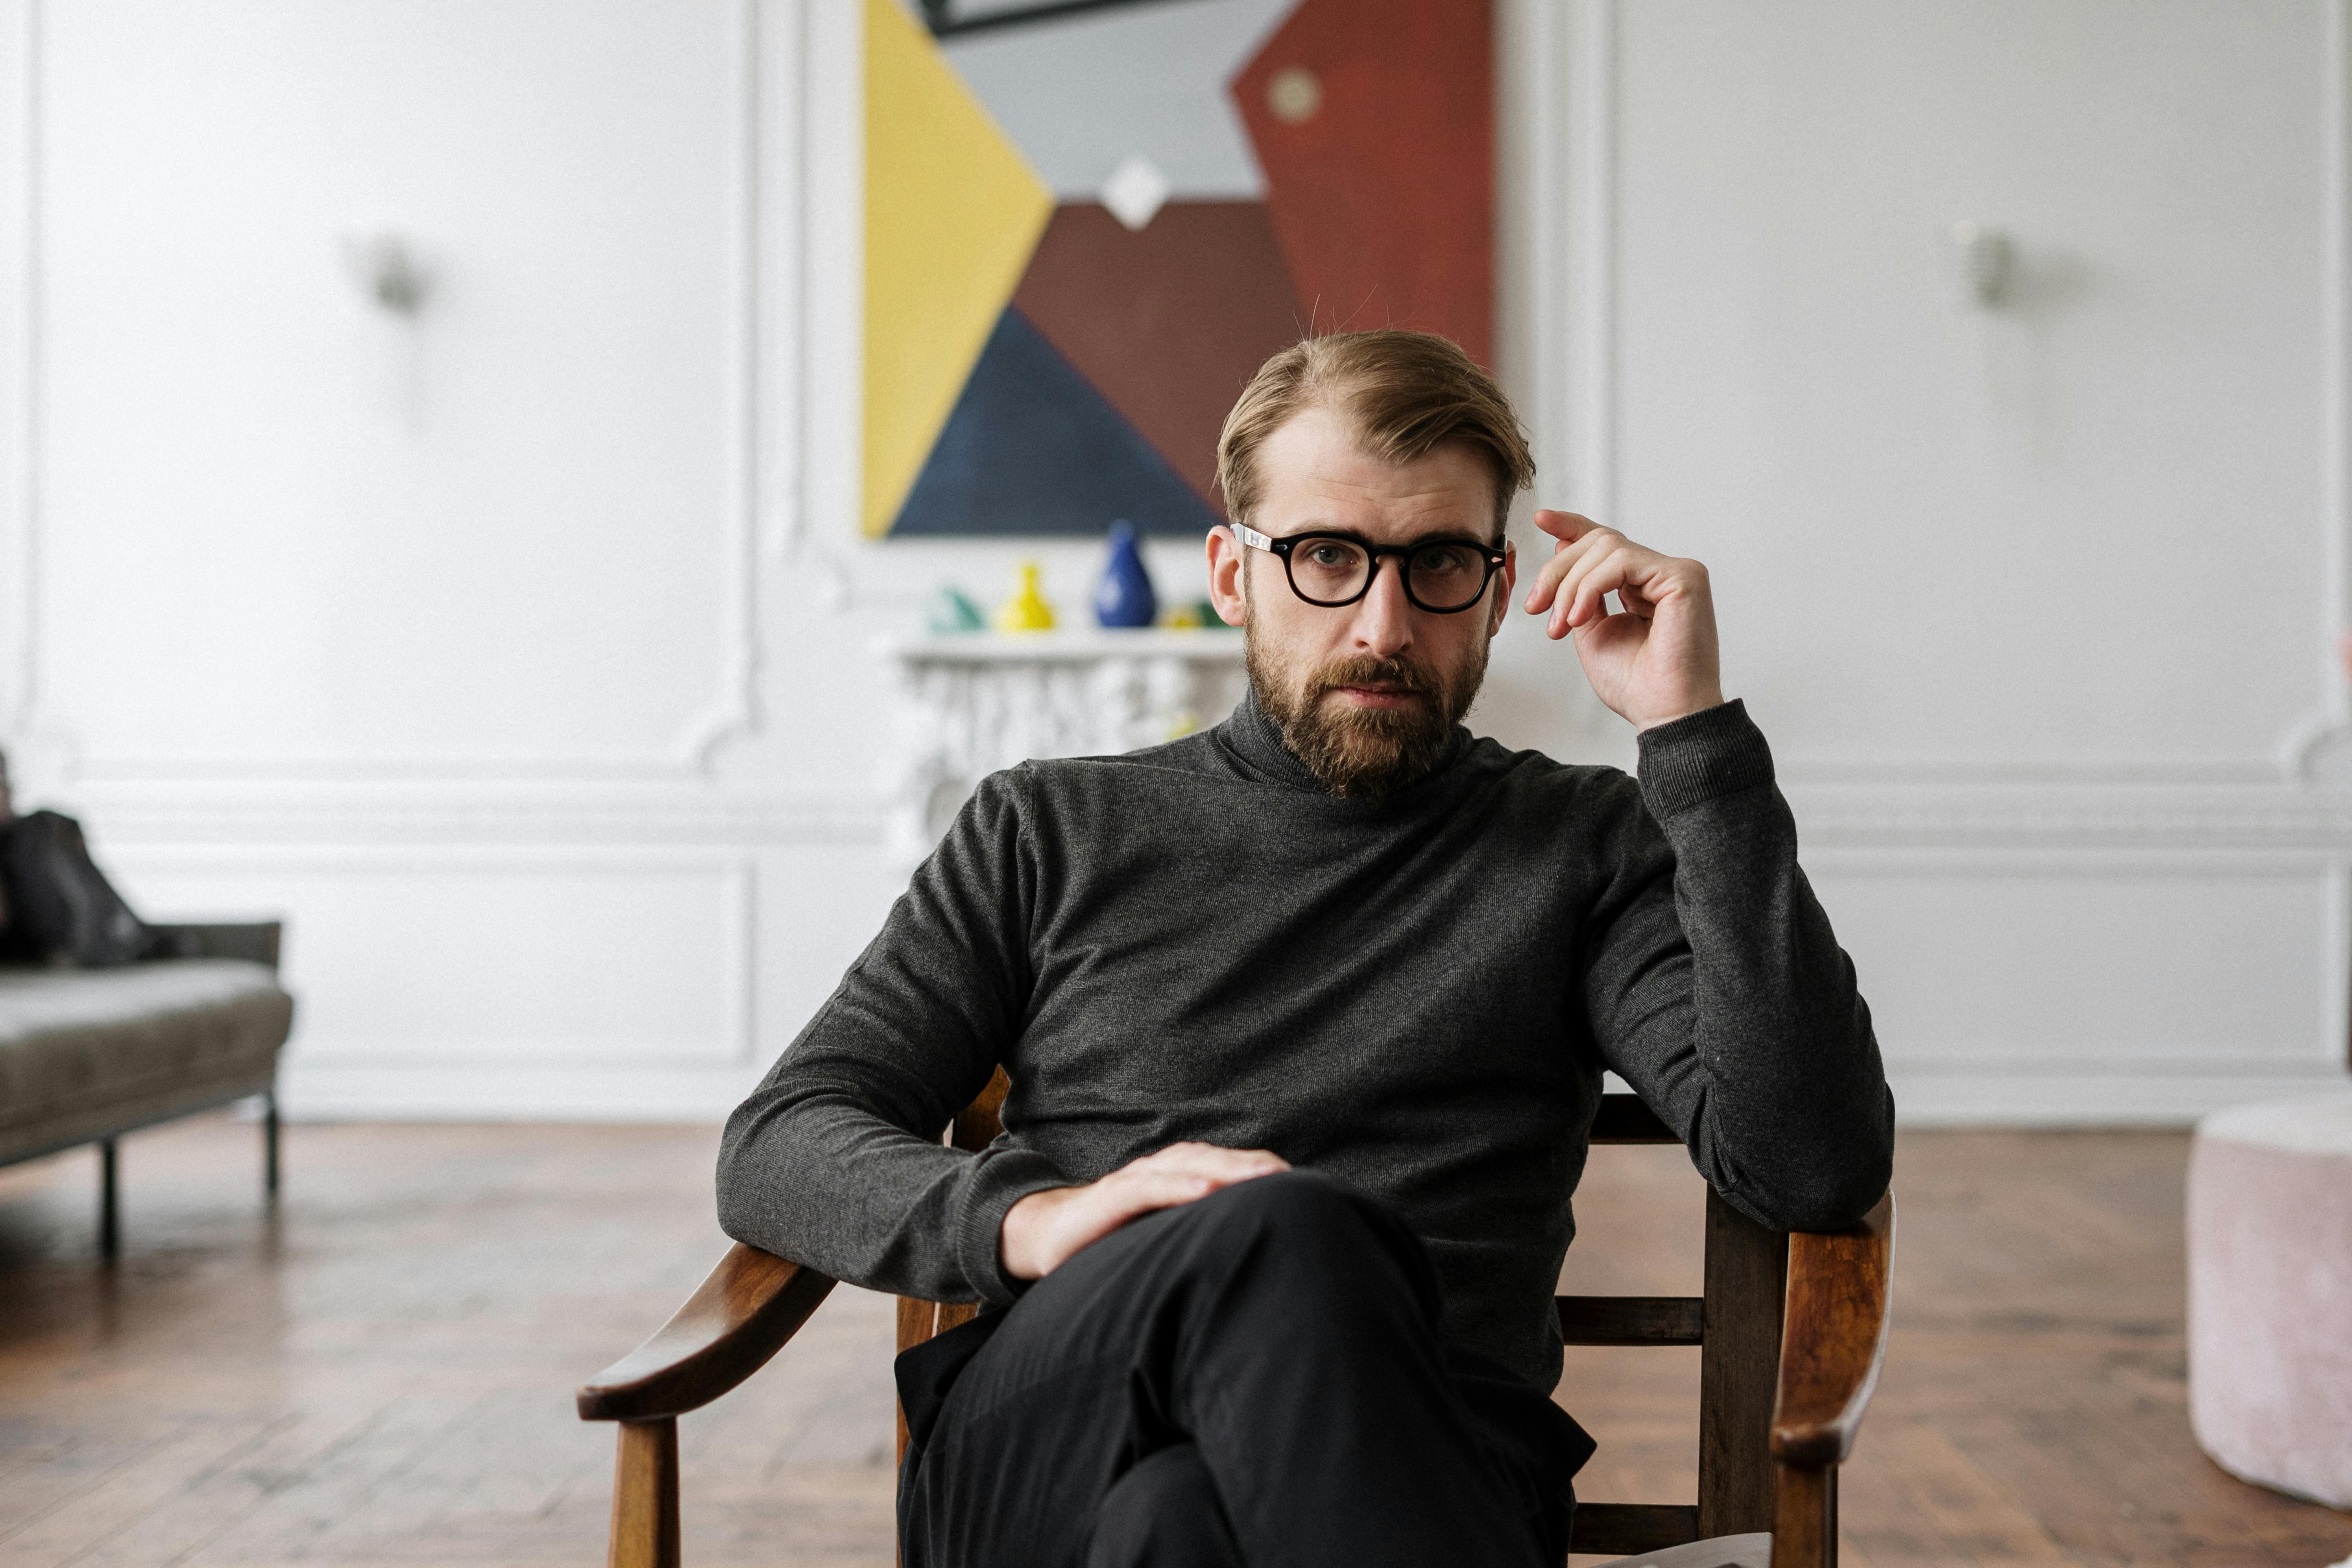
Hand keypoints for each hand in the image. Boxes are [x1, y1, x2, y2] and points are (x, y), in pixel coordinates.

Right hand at [999, 1142, 1289, 1280]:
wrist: (1046, 1236)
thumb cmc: (1114, 1239)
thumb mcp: (1165, 1238)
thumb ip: (1202, 1237)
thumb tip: (1255, 1258)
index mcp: (1180, 1177)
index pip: (1232, 1169)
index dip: (1267, 1173)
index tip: (1308, 1189)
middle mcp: (1162, 1170)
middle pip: (1219, 1161)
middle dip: (1259, 1167)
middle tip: (1299, 1180)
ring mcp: (1136, 1180)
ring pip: (1190, 1165)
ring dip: (1229, 1169)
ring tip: (1266, 1178)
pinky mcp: (1111, 1196)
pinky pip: (1149, 1187)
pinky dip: (1179, 1186)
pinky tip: (1206, 1191)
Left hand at [1521, 509, 1724, 730]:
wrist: (1662, 713)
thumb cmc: (1635, 684)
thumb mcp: (1591, 630)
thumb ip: (1579, 591)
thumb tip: (1563, 547)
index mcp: (1642, 586)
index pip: (1606, 544)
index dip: (1573, 527)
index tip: (1541, 519)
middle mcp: (1661, 575)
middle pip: (1599, 542)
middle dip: (1558, 570)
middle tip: (1537, 606)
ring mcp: (1675, 573)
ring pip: (1606, 548)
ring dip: (1571, 585)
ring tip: (1562, 623)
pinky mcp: (1683, 576)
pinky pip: (1622, 560)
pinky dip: (1591, 586)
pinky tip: (1579, 616)